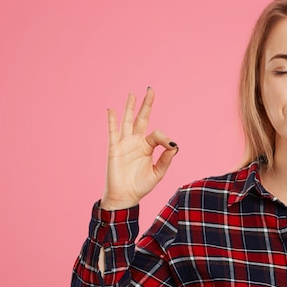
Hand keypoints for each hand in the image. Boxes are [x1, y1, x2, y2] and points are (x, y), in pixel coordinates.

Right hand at [100, 88, 177, 209]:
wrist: (125, 196)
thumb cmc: (141, 185)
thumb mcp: (158, 172)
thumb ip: (166, 158)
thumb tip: (174, 144)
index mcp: (147, 147)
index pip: (157, 134)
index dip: (164, 137)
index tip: (170, 144)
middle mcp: (136, 142)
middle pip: (141, 118)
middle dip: (146, 104)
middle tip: (150, 90)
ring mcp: (124, 144)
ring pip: (127, 121)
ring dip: (129, 107)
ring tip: (132, 94)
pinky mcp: (114, 148)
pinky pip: (112, 132)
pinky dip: (112, 121)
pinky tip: (112, 109)